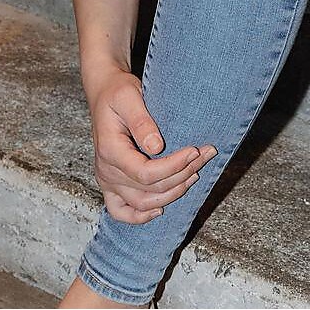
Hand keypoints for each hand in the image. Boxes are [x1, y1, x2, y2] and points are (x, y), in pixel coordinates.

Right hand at [87, 70, 214, 223]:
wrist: (105, 93)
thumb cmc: (118, 93)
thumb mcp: (129, 97)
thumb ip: (141, 122)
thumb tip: (156, 147)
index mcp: (109, 150)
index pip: (146, 172)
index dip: (174, 167)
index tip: (195, 151)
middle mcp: (106, 171)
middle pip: (150, 189)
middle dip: (182, 174)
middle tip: (205, 155)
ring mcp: (107, 181)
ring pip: (142, 203)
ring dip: (172, 193)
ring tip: (194, 174)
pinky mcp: (111, 185)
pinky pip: (121, 212)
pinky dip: (140, 217)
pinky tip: (161, 209)